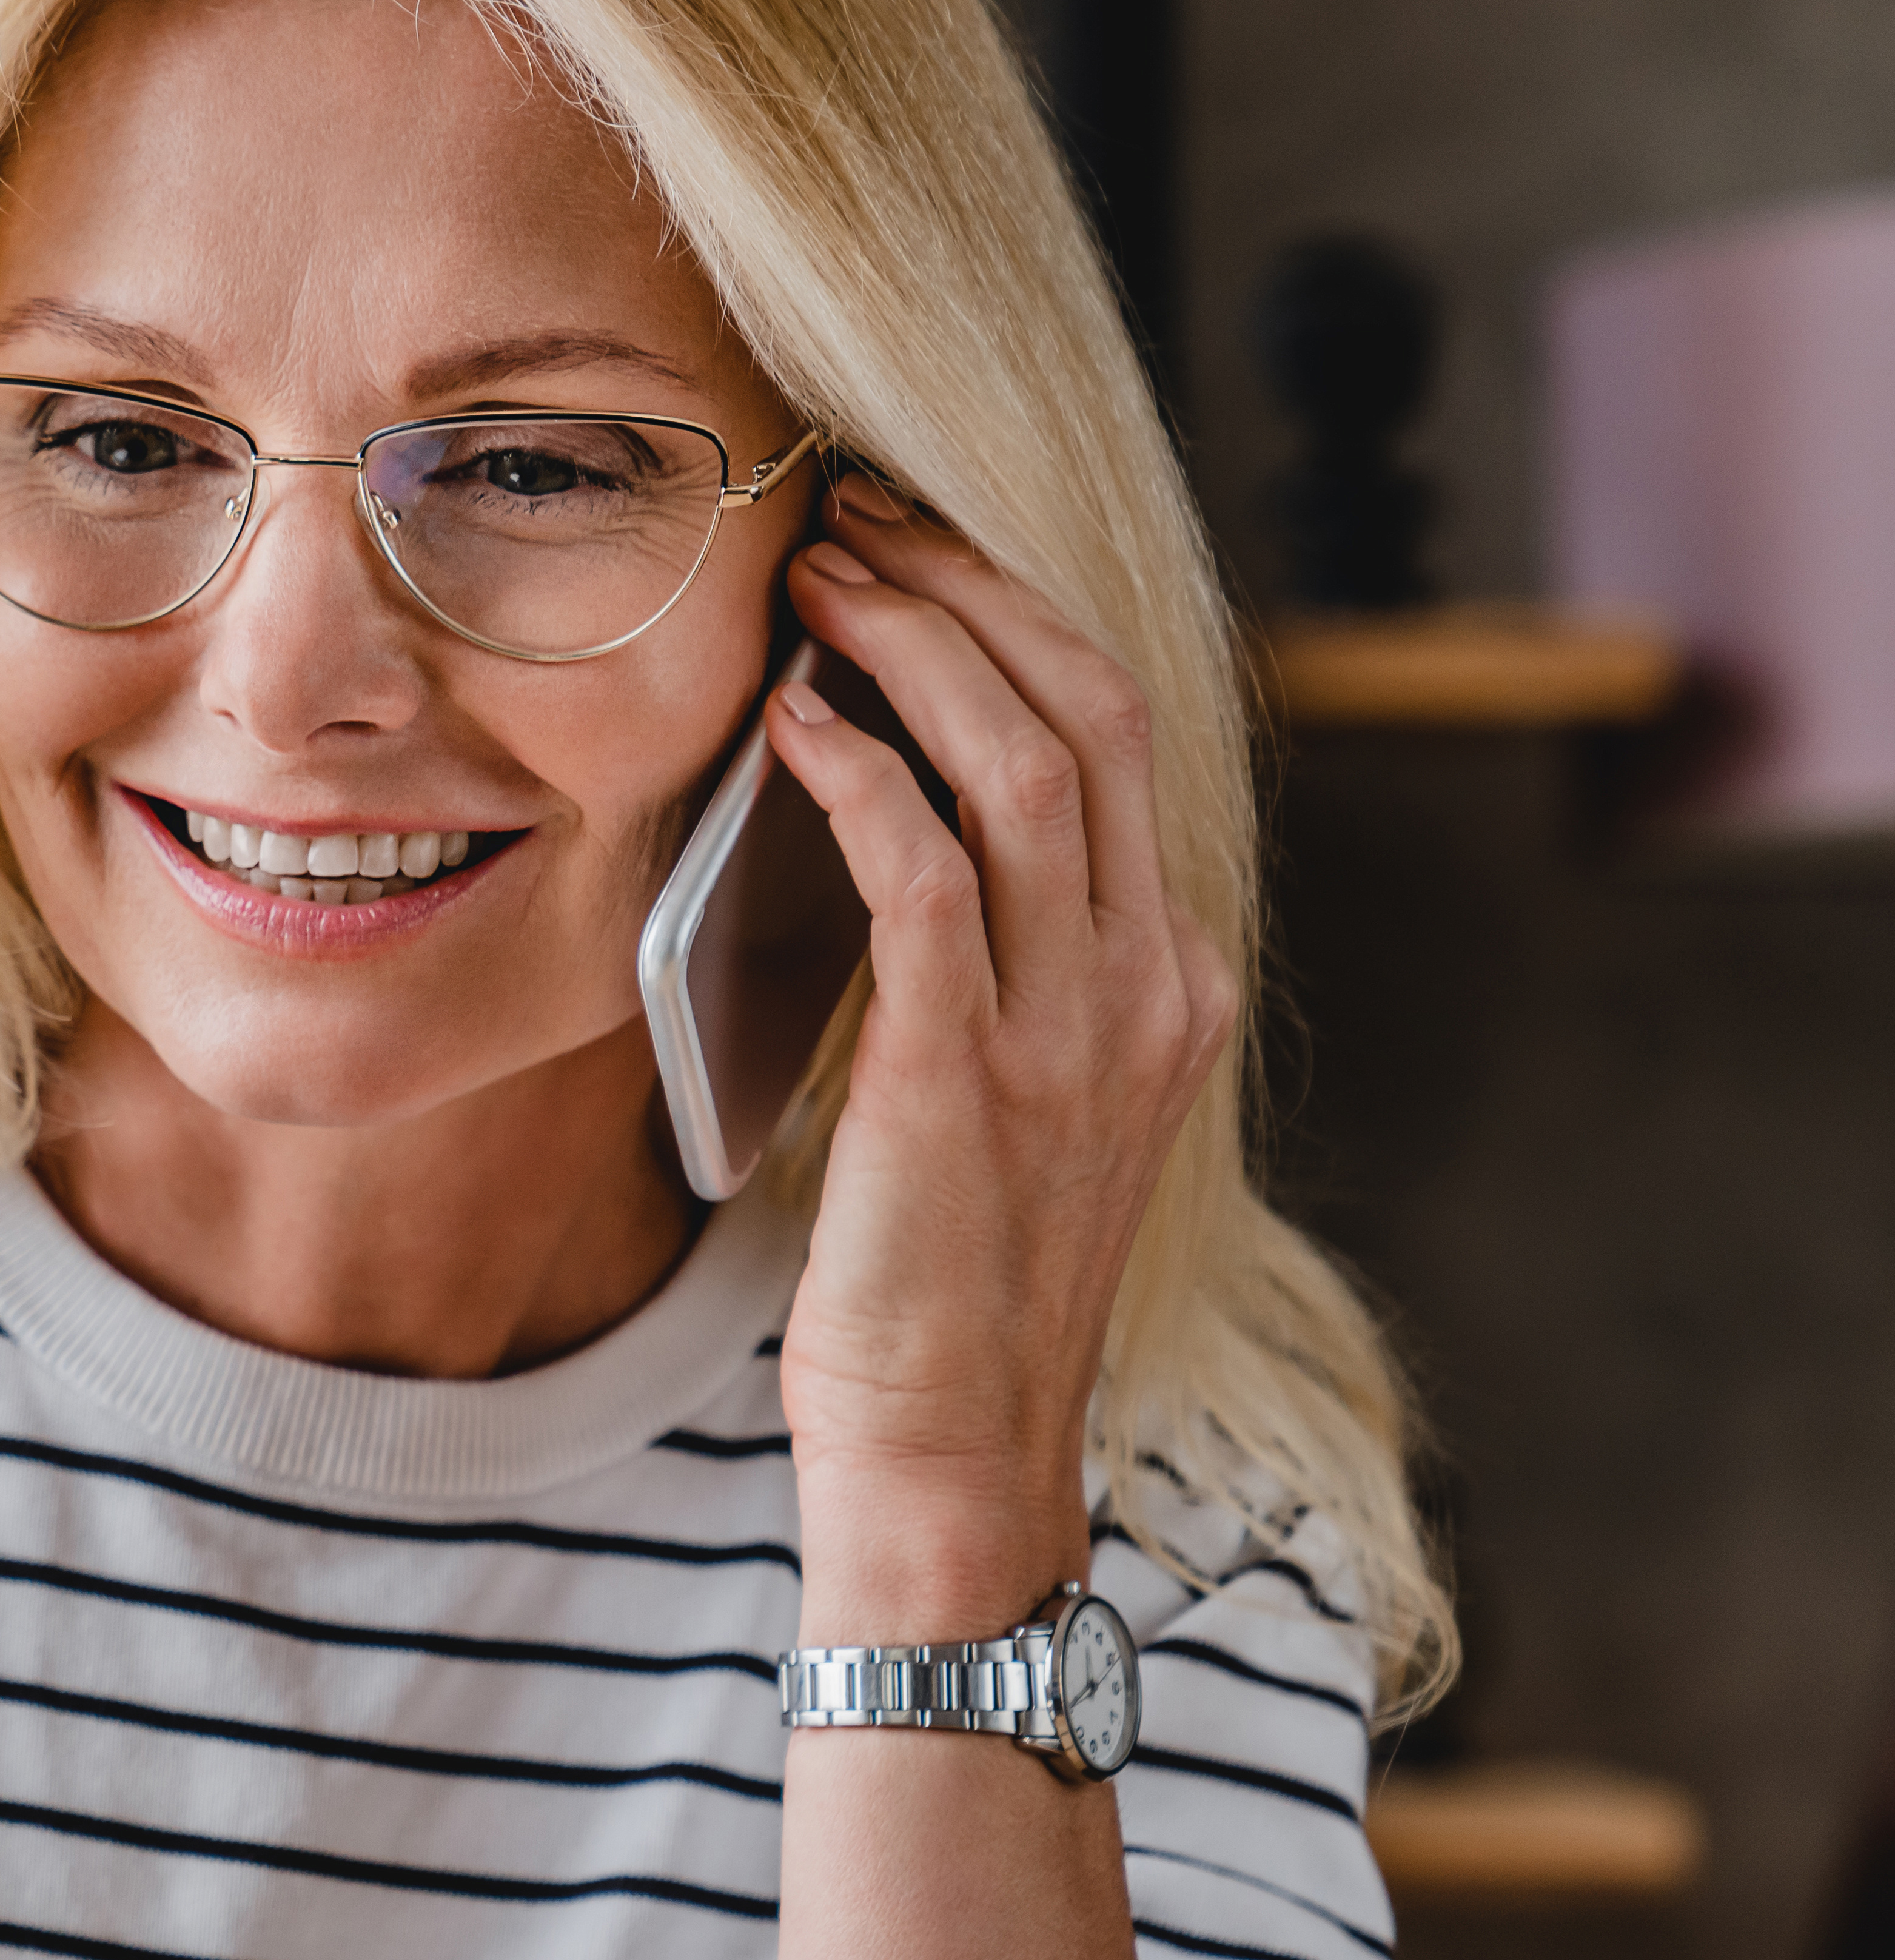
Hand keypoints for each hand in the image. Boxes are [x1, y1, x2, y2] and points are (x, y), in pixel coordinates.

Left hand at [760, 480, 1238, 1639]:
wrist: (949, 1442)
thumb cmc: (936, 1269)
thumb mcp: (1000, 1086)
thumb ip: (983, 958)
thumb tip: (885, 805)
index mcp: (1168, 978)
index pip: (1116, 734)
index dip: (1014, 613)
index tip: (912, 546)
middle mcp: (1149, 984)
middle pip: (1088, 712)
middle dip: (970, 589)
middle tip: (856, 517)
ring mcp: (1074, 1030)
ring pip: (1024, 766)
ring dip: (913, 649)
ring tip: (818, 581)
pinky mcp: (968, 1073)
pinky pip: (926, 874)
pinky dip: (859, 774)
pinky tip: (791, 721)